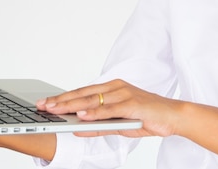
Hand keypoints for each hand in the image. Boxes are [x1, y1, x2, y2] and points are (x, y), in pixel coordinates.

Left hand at [36, 79, 183, 137]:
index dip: (63, 98)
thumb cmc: (147, 117)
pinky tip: (81, 116)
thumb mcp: (118, 123)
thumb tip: (78, 128)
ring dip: (72, 105)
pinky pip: (109, 110)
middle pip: (83, 94)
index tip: (46, 103)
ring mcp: (124, 94)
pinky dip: (94, 113)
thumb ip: (99, 125)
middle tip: (43, 106)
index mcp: (112, 88)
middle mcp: (116, 88)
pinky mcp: (132, 105)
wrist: (173, 116)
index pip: (82, 93)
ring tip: (55, 109)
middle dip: (61, 101)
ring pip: (92, 101)